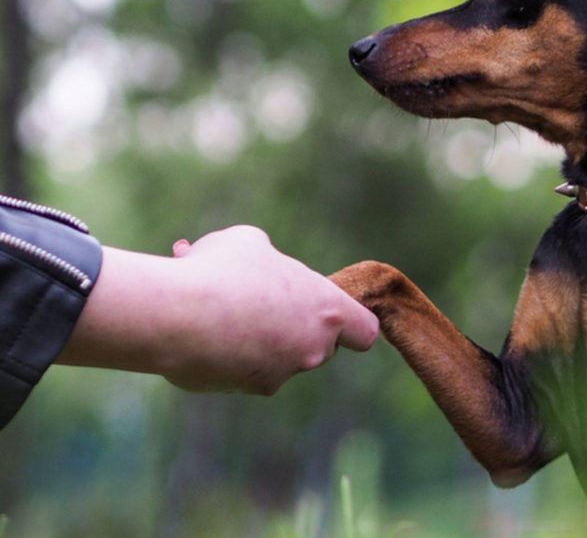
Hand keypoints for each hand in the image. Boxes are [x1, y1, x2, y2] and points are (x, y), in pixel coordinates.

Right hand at [63, 226, 378, 394]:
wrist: (176, 315)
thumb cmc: (221, 269)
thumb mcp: (249, 243)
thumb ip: (271, 260)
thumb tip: (261, 266)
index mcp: (327, 311)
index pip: (364, 331)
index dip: (350, 322)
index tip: (329, 312)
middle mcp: (311, 350)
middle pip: (317, 344)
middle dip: (291, 323)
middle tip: (257, 296)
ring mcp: (279, 374)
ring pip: (274, 353)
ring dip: (252, 331)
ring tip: (212, 298)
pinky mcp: (243, 389)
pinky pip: (240, 365)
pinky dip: (224, 348)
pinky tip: (193, 321)